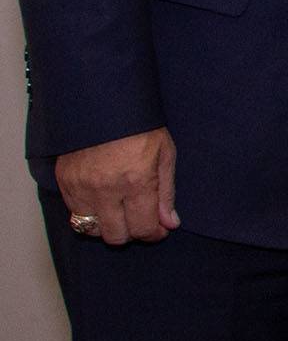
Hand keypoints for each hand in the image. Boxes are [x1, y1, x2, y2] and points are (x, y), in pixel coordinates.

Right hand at [56, 127, 178, 244]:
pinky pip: (74, 215)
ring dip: (108, 226)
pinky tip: (102, 201)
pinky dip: (89, 214)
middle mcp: (106, 189)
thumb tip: (170, 223)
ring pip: (92, 230)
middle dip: (132, 232)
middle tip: (140, 219)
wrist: (104, 104)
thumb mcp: (165, 154)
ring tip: (120, 210)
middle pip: (116, 236)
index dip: (153, 233)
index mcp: (136, 182)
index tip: (159, 228)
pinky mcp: (65, 182)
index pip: (143, 228)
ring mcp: (82, 187)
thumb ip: (166, 193)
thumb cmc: (140, 126)